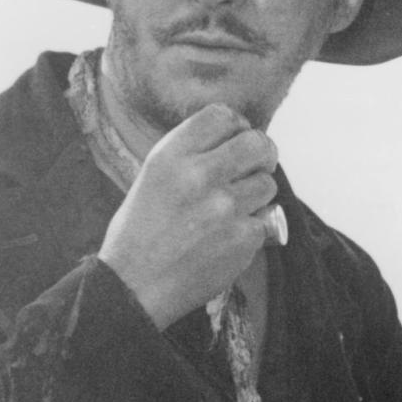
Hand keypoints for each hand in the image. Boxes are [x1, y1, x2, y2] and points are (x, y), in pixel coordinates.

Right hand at [98, 104, 279, 328]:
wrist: (134, 286)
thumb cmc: (140, 233)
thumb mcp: (153, 178)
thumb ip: (190, 155)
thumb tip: (236, 139)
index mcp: (171, 156)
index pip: (221, 115)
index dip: (236, 126)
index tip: (236, 139)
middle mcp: (199, 175)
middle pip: (257, 143)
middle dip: (263, 153)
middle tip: (257, 165)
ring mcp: (224, 207)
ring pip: (267, 183)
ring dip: (258, 193)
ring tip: (234, 209)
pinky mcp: (243, 238)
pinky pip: (266, 219)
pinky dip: (253, 228)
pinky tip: (229, 238)